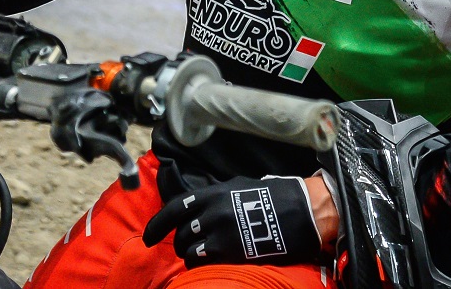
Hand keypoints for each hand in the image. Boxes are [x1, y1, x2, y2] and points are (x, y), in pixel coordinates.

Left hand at [143, 175, 322, 267]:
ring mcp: (219, 231)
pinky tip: (209, 262)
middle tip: (187, 246)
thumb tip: (202, 207)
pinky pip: (200, 260)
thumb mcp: (241, 187)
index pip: (175, 207)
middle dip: (180, 241)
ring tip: (202, 255)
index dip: (158, 223)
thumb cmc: (275, 196)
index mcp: (213, 192)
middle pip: (180, 232)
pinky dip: (199, 263)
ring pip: (188, 248)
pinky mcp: (228, 250)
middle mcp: (211, 211)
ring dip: (190, 253)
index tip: (149, 236)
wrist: (301, 211)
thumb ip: (217, 197)